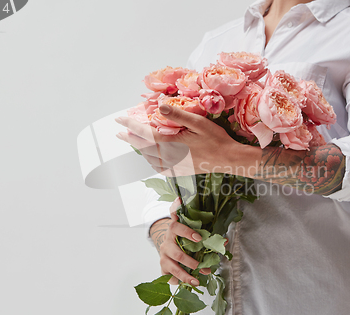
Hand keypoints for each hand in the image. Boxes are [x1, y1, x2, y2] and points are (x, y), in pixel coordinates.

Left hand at [116, 104, 239, 175]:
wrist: (229, 160)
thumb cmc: (216, 139)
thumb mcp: (199, 122)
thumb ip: (179, 115)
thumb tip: (160, 107)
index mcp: (173, 144)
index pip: (146, 134)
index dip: (131, 126)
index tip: (120, 120)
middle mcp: (170, 157)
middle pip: (144, 148)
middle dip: (131, 139)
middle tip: (120, 133)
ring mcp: (174, 166)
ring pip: (150, 159)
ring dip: (140, 150)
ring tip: (133, 142)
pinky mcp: (180, 172)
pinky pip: (160, 168)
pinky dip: (151, 161)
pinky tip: (151, 158)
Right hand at [149, 198, 209, 284]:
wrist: (169, 248)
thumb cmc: (184, 241)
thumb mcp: (193, 236)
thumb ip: (206, 237)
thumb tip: (224, 241)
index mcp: (174, 230)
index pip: (176, 226)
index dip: (187, 232)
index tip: (199, 238)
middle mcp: (167, 242)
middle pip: (176, 252)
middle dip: (190, 261)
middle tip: (200, 266)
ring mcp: (163, 255)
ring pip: (173, 266)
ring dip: (186, 275)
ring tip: (196, 281)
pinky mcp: (163, 267)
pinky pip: (170, 276)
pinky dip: (180, 281)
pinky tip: (188, 283)